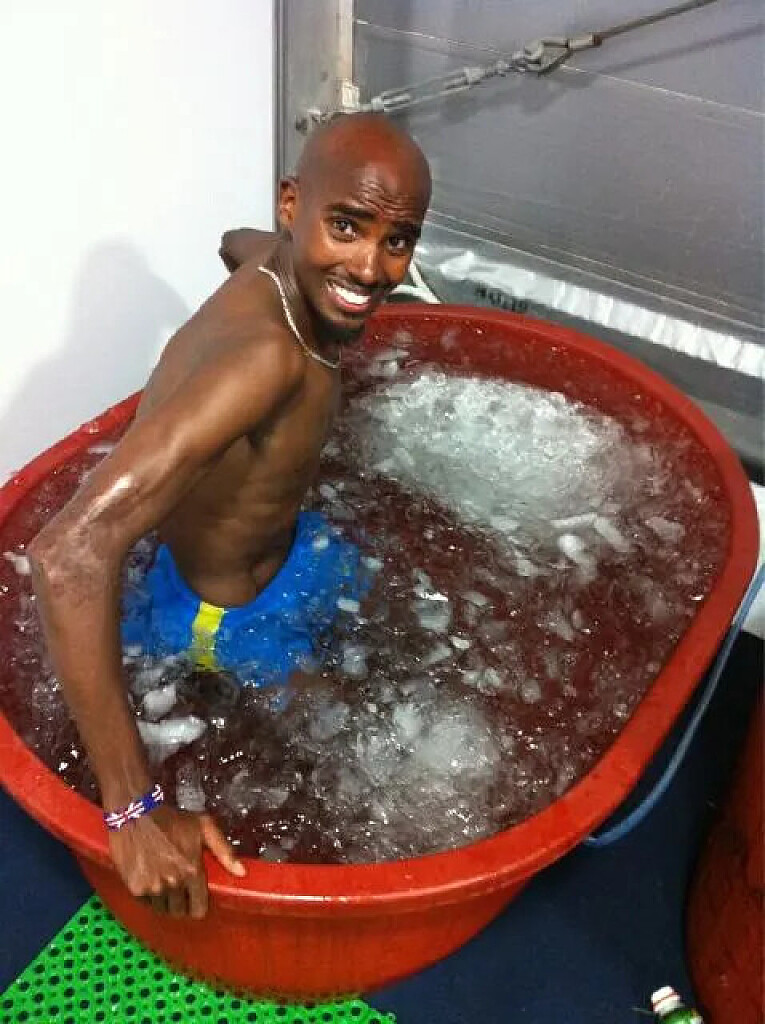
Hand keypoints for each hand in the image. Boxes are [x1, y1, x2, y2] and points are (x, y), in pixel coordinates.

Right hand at [108, 805, 244, 917]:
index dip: (198, 905)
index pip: (198, 908)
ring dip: (163, 899)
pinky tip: (149, 876)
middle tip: (177, 886)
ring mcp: (153, 887)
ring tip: (162, 878)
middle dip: (180, 902)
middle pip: (179, 911)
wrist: (135, 814)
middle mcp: (173, 883)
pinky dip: (147, 894)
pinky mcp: (135, 888)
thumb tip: (241, 872)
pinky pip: (145, 902)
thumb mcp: (203, 826)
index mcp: (192, 871)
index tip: (194, 898)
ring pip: (161, 908)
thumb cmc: (170, 819)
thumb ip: (224, 850)